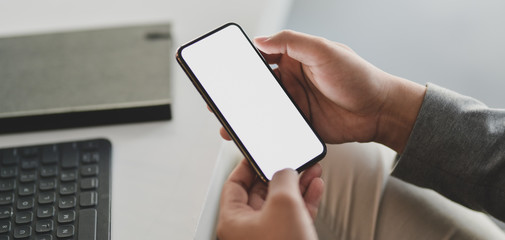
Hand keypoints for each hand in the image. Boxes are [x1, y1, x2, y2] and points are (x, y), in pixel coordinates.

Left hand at [217, 159, 323, 239]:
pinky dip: (305, 200)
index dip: (248, 165)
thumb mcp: (282, 203)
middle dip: (280, 173)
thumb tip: (285, 170)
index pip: (234, 184)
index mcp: (233, 220)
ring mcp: (268, 237)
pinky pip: (294, 216)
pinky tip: (315, 187)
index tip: (259, 153)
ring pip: (281, 203)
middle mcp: (248, 229)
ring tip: (310, 170)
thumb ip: (282, 179)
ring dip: (297, 184)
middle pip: (261, 192)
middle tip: (291, 159)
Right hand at [219, 30, 425, 152]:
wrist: (380, 111)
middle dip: (237, 93)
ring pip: (262, 109)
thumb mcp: (324, 50)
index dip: (241, 64)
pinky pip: (276, 127)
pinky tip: (250, 136)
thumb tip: (259, 41)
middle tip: (216, 101)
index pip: (261, 58)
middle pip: (257, 87)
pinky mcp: (300, 124)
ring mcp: (295, 104)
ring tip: (227, 123)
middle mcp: (291, 81)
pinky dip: (262, 131)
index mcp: (294, 59)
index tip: (223, 70)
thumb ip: (291, 42)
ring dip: (245, 115)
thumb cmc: (358, 77)